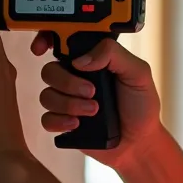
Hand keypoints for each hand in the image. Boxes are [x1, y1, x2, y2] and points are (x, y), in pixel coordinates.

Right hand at [30, 34, 163, 171]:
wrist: (140, 141)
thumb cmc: (141, 105)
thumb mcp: (138, 73)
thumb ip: (114, 55)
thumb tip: (82, 59)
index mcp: (91, 61)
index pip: (62, 43)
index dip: (45, 40)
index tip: (42, 48)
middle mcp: (75, 78)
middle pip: (50, 71)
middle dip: (67, 82)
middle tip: (92, 92)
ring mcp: (68, 101)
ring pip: (47, 96)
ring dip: (68, 103)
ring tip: (94, 111)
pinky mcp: (64, 123)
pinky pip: (46, 119)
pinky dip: (59, 121)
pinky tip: (77, 124)